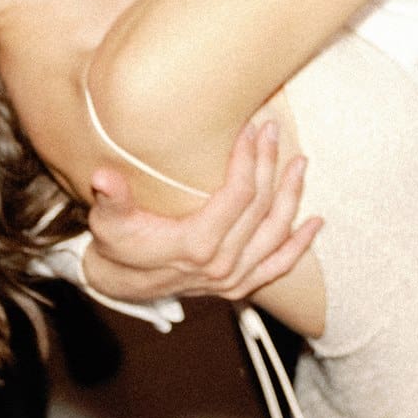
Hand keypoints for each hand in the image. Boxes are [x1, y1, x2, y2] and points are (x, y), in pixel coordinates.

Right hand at [84, 119, 319, 303]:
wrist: (118, 285)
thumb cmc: (115, 246)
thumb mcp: (107, 221)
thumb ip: (112, 199)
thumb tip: (102, 177)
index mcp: (196, 245)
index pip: (238, 195)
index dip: (248, 159)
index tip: (251, 129)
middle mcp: (221, 265)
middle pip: (260, 208)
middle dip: (269, 165)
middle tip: (273, 132)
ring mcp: (233, 279)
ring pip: (275, 233)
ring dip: (291, 197)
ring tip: (300, 164)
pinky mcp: (238, 287)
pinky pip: (278, 267)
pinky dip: (299, 245)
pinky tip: (315, 223)